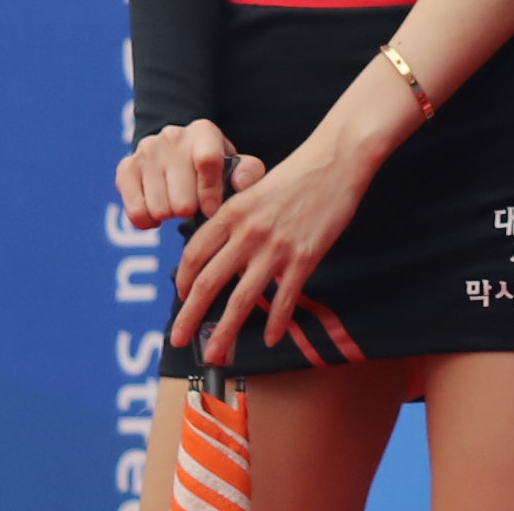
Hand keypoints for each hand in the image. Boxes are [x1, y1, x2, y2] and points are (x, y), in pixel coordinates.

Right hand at [117, 118, 254, 229]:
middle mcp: (172, 137)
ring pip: (159, 210)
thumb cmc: (210, 164)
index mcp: (203, 132)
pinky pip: (136, 213)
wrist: (172, 149)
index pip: (208, 162)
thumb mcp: (233, 162)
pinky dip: (148, 221)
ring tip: (176, 204)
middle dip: (190, 210)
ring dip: (170, 215)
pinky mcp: (125, 168)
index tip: (210, 211)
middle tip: (193, 204)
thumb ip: (248, 172)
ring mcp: (146, 151)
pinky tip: (157, 210)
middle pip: (182, 199)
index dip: (210, 193)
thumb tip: (242, 183)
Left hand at [170, 133, 376, 371]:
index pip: (194, 254)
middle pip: (208, 283)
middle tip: (177, 338)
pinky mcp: (304, 257)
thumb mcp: (254, 189)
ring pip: (241, 300)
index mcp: (232, 212)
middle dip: (189, 316)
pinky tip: (269, 339)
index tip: (180, 297)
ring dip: (224, 332)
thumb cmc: (296, 173)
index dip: (183, 280)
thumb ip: (235, 218)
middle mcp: (248, 233)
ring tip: (215, 354)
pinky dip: (276, 323)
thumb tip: (220, 249)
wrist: (336, 159)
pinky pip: (284, 299)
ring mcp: (276, 247)